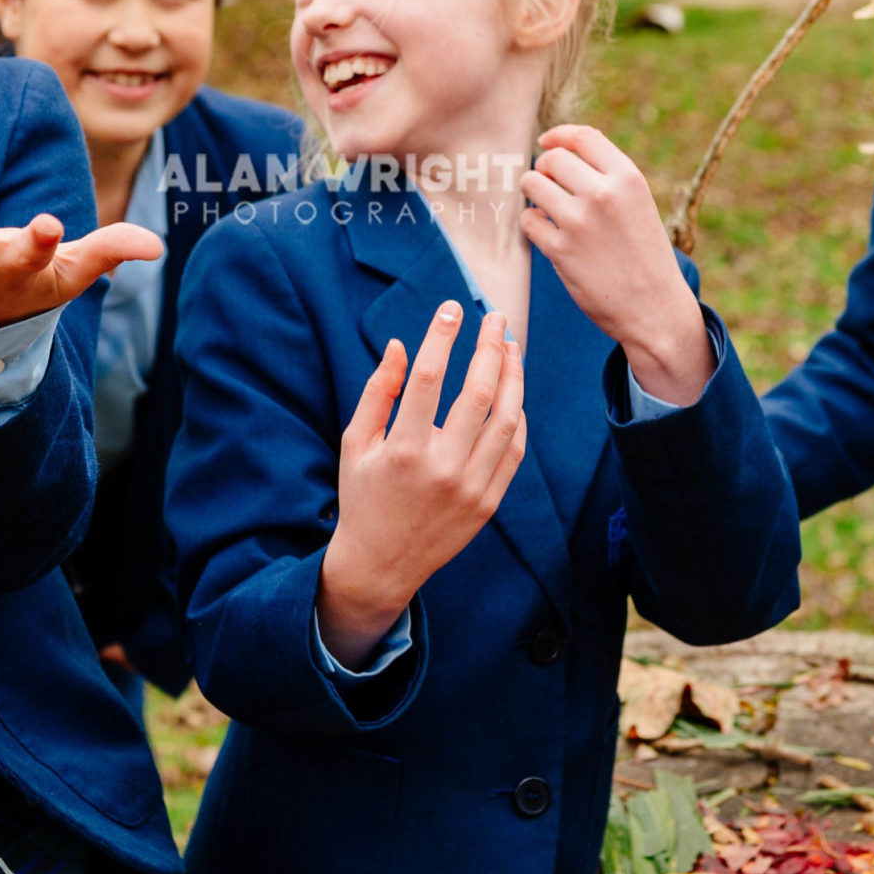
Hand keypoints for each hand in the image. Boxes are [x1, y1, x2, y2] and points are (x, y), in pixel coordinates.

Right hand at [317, 304, 527, 667]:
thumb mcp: (356, 443)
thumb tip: (402, 345)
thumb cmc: (363, 497)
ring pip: (506, 419)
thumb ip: (378, 392)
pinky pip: (514, 450)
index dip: (442, 337)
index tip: (451, 309)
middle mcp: (442, 468)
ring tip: (510, 347)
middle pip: (477, 392)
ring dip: (512, 377)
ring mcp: (471, 487)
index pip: (429, 378)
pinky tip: (512, 393)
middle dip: (489, 347)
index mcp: (403, 450)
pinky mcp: (489, 502)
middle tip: (494, 318)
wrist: (382, 564)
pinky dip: (518, 417)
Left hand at [519, 124, 711, 405]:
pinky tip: (547, 234)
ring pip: (532, 184)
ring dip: (533, 193)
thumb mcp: (639, 204)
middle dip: (544, 169)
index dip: (558, 136)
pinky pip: (528, 221)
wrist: (654, 308)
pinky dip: (532, 225)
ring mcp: (579, 222)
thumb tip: (560, 150)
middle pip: (552, 158)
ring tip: (545, 208)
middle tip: (549, 186)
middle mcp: (603, 194)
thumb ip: (608, 177)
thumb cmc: (644, 254)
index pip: (583, 137)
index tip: (546, 142)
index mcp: (628, 178)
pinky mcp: (560, 250)